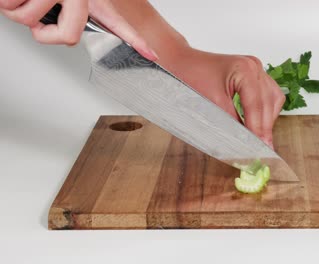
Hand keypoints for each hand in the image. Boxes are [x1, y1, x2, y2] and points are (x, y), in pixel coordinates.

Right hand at [0, 0, 157, 59]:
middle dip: (43, 31)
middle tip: (39, 14)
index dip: (136, 41)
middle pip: (66, 37)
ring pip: (29, 20)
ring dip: (17, 8)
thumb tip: (68, 38)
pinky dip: (5, 2)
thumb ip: (70, 18)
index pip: (117, 23)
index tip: (153, 55)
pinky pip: (11, 8)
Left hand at [167, 49, 285, 147]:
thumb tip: (245, 141)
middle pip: (269, 102)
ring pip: (273, 99)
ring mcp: (255, 68)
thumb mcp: (211, 104)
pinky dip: (265, 110)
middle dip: (265, 127)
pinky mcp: (253, 74)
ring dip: (268, 119)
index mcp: (245, 69)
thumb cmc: (189, 76)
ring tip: (260, 138)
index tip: (259, 148)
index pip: (256, 105)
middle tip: (262, 149)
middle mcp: (254, 66)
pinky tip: (258, 123)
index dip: (258, 129)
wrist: (180, 62)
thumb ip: (231, 122)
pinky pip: (268, 94)